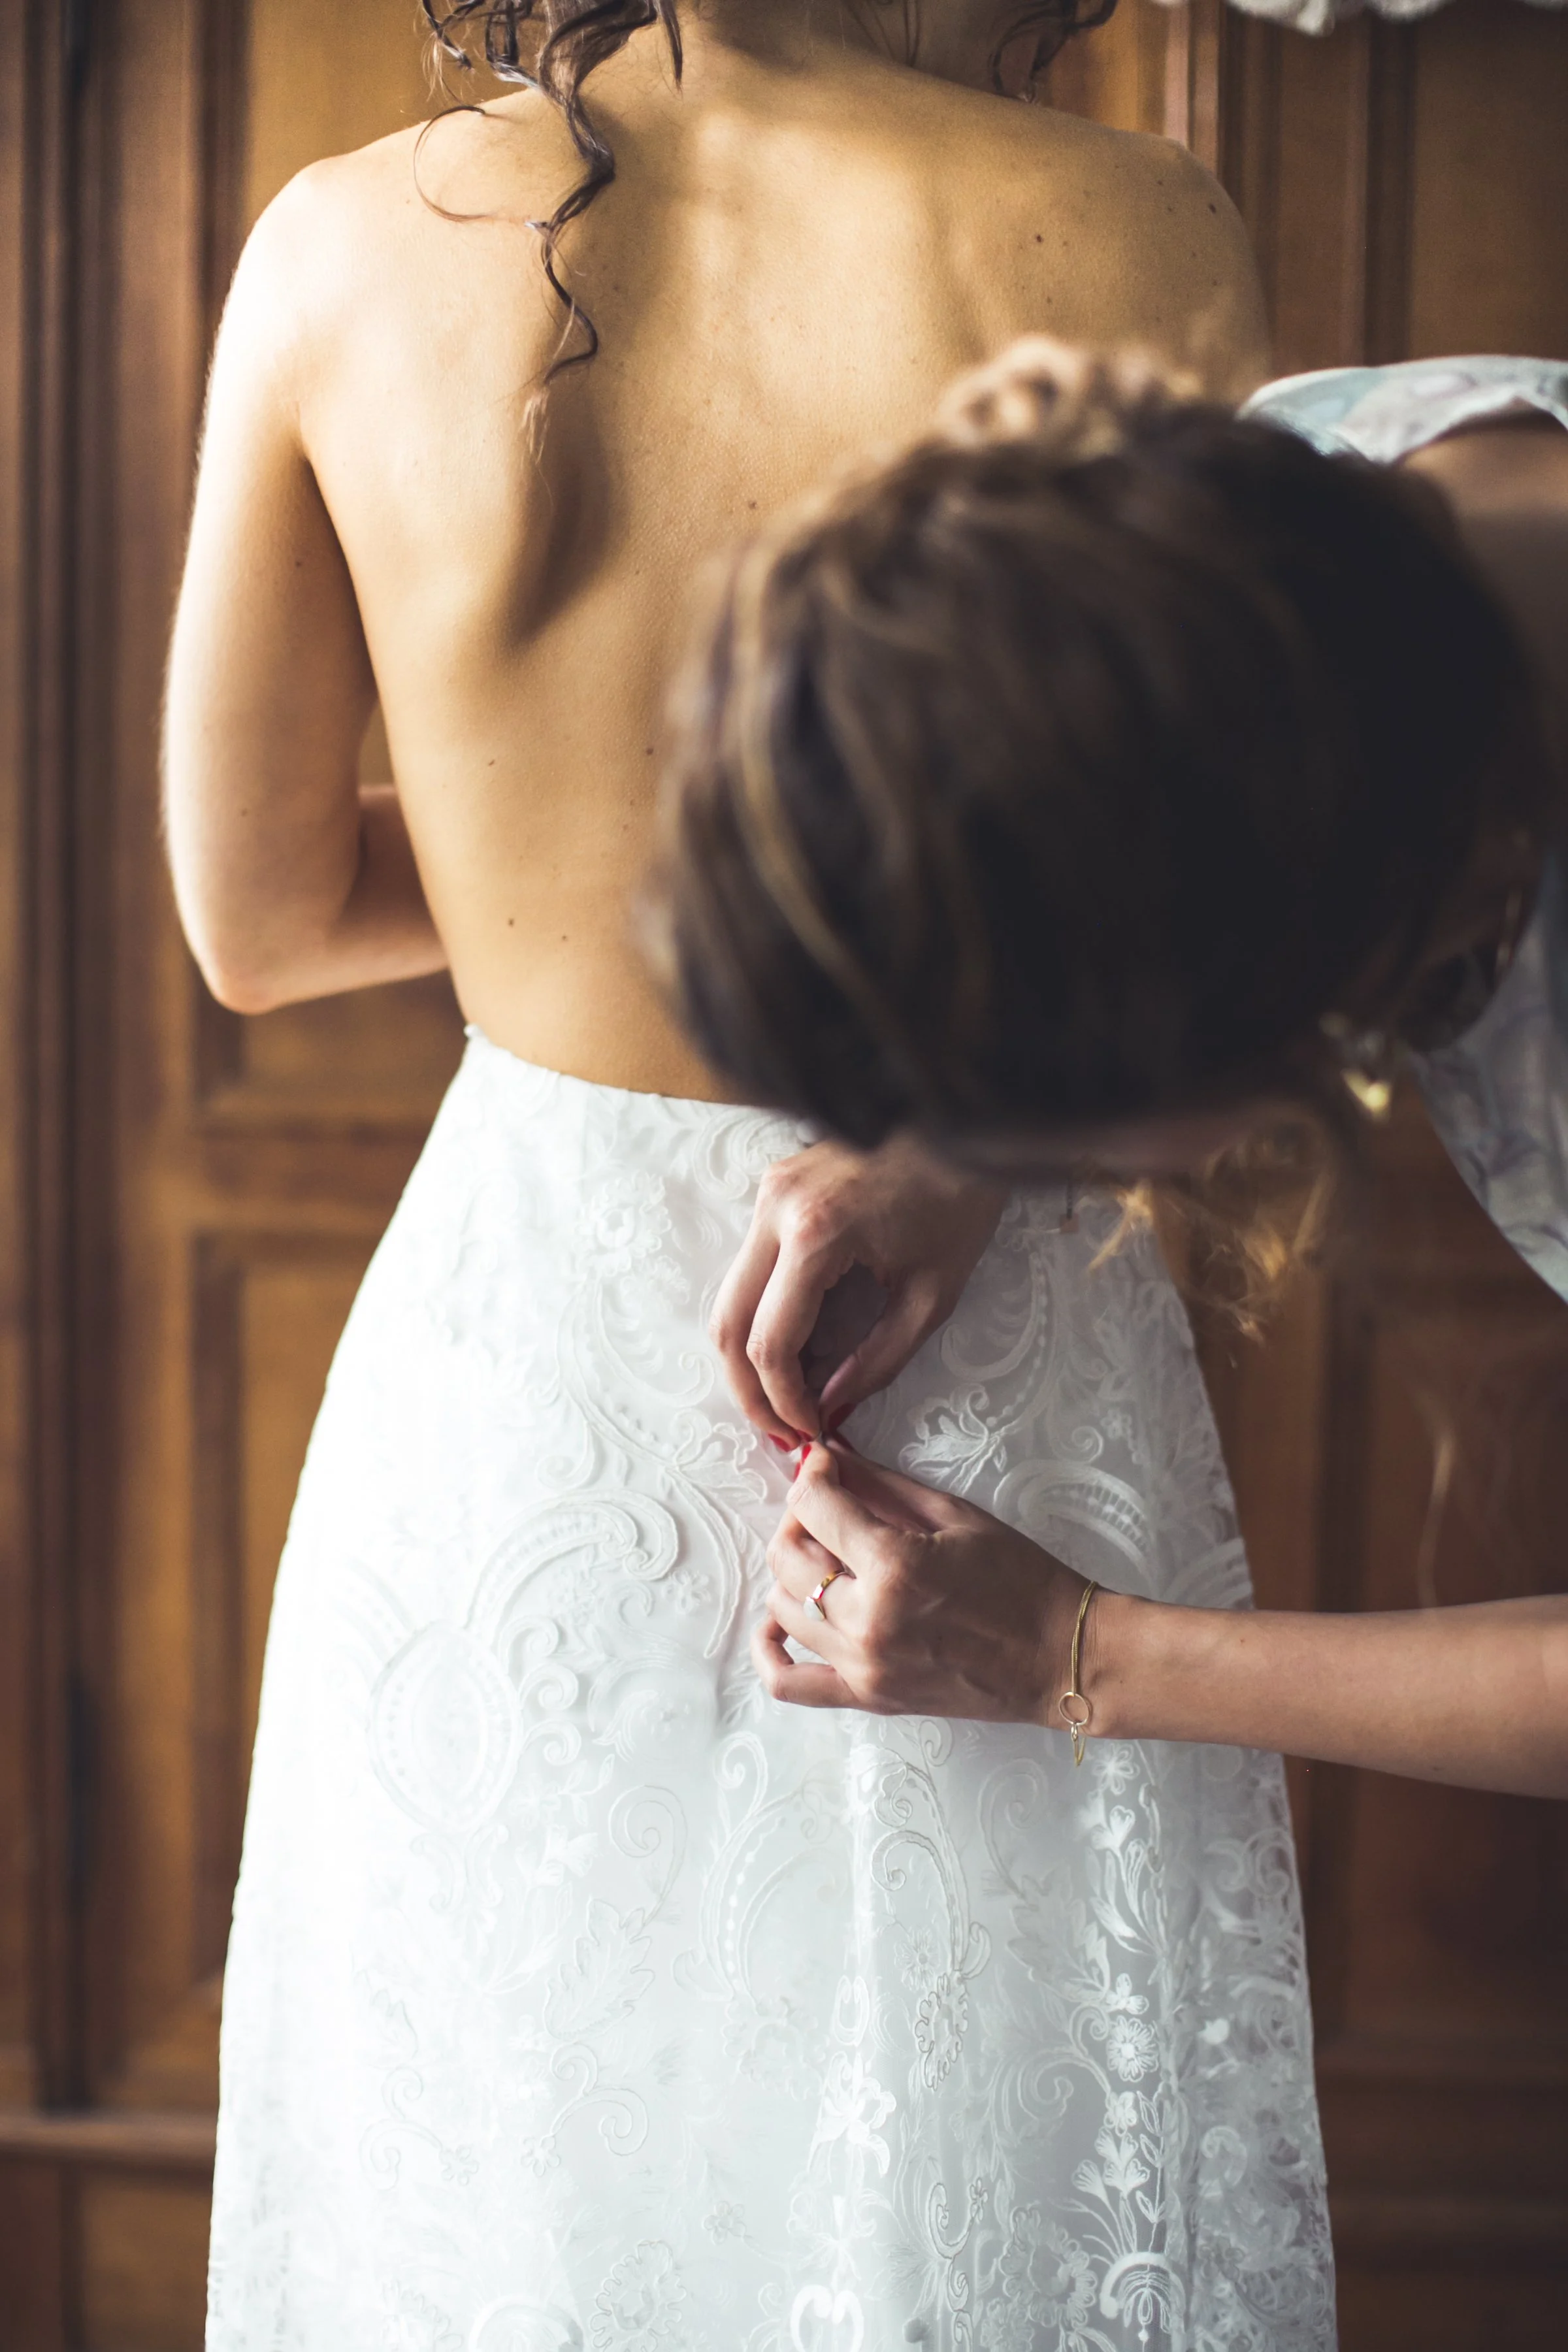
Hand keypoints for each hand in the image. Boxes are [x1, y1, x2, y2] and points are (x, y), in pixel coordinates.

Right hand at [712, 1139, 1005, 1442]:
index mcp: (815, 1235)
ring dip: (748, 1352)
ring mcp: (769, 1192)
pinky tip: (792, 1345)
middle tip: (779, 1428)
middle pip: (728, 1323)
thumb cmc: (960, 1199)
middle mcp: (775, 1209)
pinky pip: (749, 1265)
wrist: (963, 1120)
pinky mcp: (775, 1185)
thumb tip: (833, 1404)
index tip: (809, 1430)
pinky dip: (760, 1312)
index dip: (783, 1400)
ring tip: (783, 1395)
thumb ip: (877, 1360)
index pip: (770, 1342)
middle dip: (749, 1388)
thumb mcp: (930, 1295)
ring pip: (729, 1295)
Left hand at [755, 1444, 1092, 1722]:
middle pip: (787, 1556)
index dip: (812, 1473)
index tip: (824, 1463)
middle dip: (799, 1518)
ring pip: (783, 1607)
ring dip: (792, 1573)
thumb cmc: (1020, 1579)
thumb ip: (882, 1484)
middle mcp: (868, 1619)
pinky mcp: (868, 1698)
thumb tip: (829, 1454)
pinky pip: (789, 1683)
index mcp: (895, 1566)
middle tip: (829, 1508)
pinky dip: (770, 1651)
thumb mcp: (955, 1515)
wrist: (1058, 1657)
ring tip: (827, 1558)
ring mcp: (863, 1666)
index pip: (815, 1505)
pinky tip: (779, 1623)